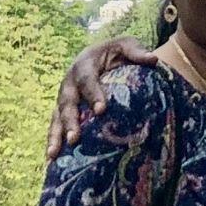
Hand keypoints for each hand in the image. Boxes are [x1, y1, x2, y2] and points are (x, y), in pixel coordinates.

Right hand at [45, 36, 155, 158]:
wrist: (102, 53)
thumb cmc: (117, 51)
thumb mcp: (127, 45)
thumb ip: (137, 52)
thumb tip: (153, 60)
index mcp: (84, 64)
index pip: (87, 80)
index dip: (93, 94)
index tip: (101, 110)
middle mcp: (70, 82)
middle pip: (67, 102)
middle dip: (70, 121)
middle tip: (75, 138)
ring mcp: (64, 97)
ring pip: (57, 117)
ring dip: (55, 135)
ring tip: (54, 155)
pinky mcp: (63, 109)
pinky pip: (55, 126)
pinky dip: (53, 141)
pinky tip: (52, 160)